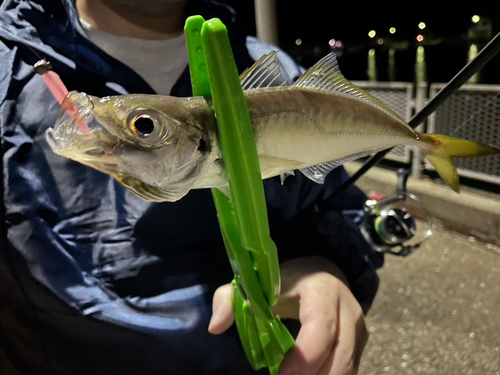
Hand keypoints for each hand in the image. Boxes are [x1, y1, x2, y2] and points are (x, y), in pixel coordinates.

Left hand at [208, 256, 368, 374]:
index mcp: (321, 289)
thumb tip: (215, 326)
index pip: (321, 324)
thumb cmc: (286, 280)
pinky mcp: (360, 344)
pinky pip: (349, 370)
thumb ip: (230, 298)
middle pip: (339, 354)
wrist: (323, 274)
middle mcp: (348, 309)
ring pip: (347, 367)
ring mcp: (359, 329)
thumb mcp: (257, 283)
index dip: (305, 354)